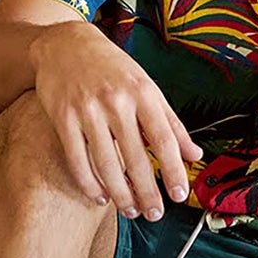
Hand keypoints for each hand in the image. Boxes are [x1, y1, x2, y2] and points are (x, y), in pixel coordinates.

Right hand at [29, 20, 202, 219]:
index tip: (179, 195)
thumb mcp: (146, 86)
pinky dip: (90, 183)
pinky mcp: (62, 118)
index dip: (173, 171)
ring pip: (106, 164)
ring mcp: (87, 110)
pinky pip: (77, 159)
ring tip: (131, 210)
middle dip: (147, 192)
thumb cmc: (112, 68)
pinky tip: (101, 197)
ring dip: (120, 194)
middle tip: (154, 214)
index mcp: (143, 93)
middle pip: (136, 158)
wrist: (65, 43)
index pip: (164, 139)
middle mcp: (116, 101)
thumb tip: (194, 154)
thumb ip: (171, 122)